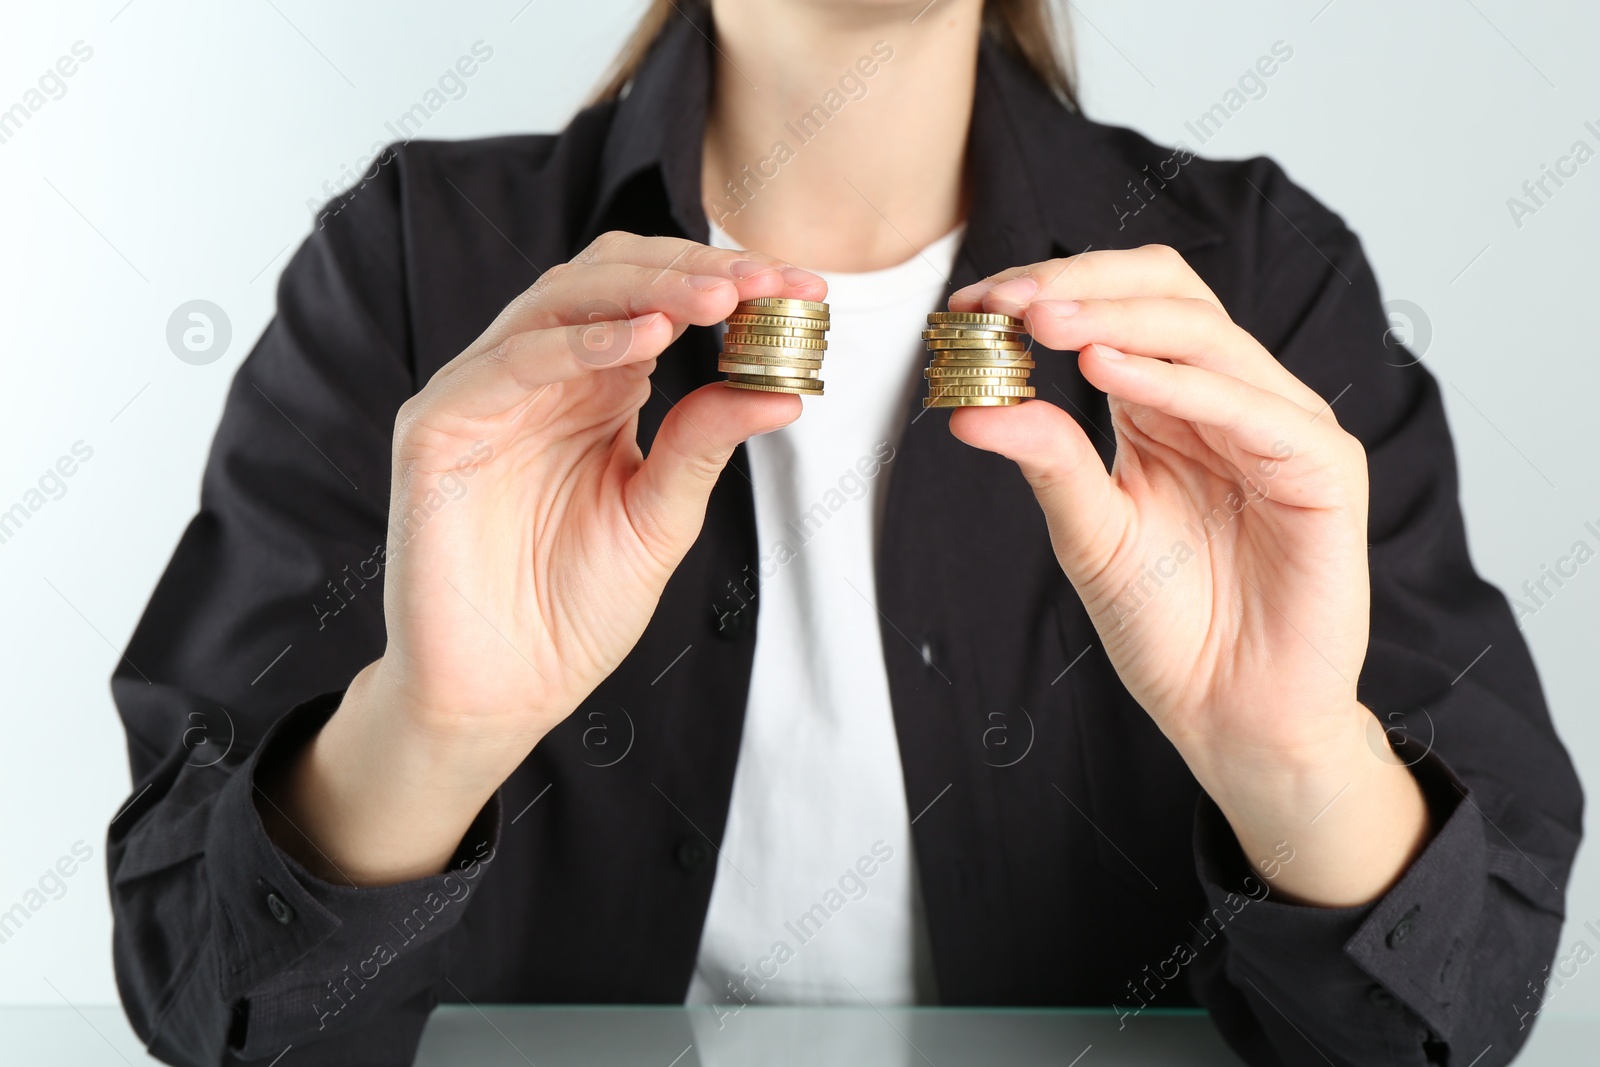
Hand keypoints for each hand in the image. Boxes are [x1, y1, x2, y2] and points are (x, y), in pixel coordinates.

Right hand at [262, 233, 825, 882]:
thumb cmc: (573, 608)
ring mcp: (484, 395)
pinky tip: (645, 341)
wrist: (502, 691)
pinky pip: (510, 363)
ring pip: (558, 301)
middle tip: (762, 281)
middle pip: (608, 278)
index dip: (725, 283)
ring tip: (717, 299)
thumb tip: (782, 392)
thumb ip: (703, 444)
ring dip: (645, 291)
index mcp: (593, 388)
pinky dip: (579, 343)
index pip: (656, 300)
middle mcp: (539, 376)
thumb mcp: (661, 517)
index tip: (802, 288)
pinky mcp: (438, 427)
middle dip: (691, 271)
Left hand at [946, 245, 1428, 905]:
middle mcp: (1232, 399)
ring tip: (1040, 323)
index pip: (1123, 305)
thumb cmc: (1169, 627)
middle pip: (1170, 292)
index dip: (1052, 288)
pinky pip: (1253, 408)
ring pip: (1207, 334)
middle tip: (1005, 300)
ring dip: (1117, 319)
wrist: (1232, 716)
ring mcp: (1284, 428)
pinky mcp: (1324, 471)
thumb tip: (969, 409)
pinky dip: (1178, 382)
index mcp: (1174, 403)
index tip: (972, 302)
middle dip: (1080, 284)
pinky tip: (1108, 372)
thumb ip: (1047, 461)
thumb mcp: (1089, 533)